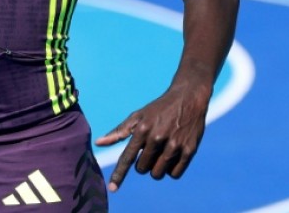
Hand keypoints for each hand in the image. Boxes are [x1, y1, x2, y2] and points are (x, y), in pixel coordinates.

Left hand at [94, 83, 209, 192]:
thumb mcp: (138, 116)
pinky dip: (171, 169)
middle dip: (143, 163)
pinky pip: (175, 174)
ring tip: (161, 152)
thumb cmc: (158, 109)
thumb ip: (119, 131)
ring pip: (158, 174)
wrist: (187, 98)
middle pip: (142, 169)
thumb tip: (98, 143)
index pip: (127, 157)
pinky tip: (173, 156)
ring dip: (157, 168)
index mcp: (142, 130)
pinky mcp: (189, 150)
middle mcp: (157, 138)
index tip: (113, 189)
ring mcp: (174, 144)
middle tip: (150, 149)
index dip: (119, 174)